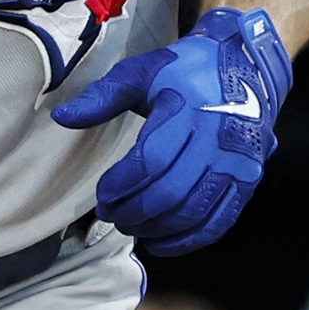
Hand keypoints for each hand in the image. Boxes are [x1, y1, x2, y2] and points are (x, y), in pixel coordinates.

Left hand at [54, 6, 293, 256]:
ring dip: (156, 229)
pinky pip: (218, 222)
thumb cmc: (186, 71)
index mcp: (189, 110)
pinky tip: (162, 243)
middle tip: (111, 215)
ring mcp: (238, 164)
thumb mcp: (142, 72)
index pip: (151, 161)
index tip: (101, 195)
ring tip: (132, 227)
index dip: (121, 185)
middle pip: (169, 193)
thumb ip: (102, 97)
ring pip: (192, 213)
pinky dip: (188, 240)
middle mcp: (218, 140)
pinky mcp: (248, 181)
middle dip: (133, 212)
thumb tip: (60, 118)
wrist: (246, 66)